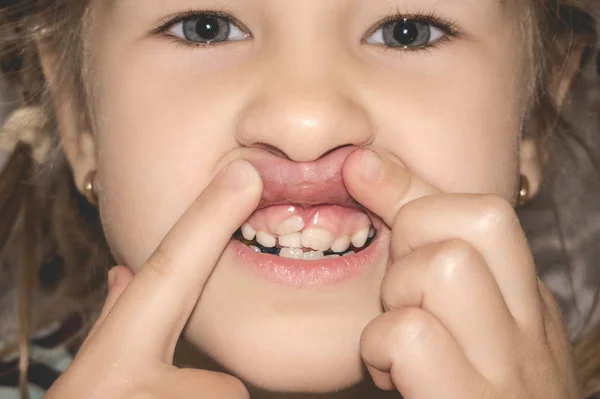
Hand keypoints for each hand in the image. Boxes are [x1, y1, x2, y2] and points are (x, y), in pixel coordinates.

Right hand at [45, 160, 261, 398]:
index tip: (245, 176)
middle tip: (161, 398)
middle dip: (206, 392)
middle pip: (222, 381)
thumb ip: (112, 324)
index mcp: (107, 368)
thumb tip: (124, 270)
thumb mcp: (91, 381)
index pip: (166, 277)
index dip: (207, 224)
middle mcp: (133, 390)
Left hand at [343, 149, 579, 397]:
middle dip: (412, 233)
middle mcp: (529, 333)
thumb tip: (366, 172)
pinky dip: (381, 345)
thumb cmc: (460, 397)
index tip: (363, 185)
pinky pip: (413, 336)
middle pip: (477, 219)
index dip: (410, 191)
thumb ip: (421, 258)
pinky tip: (385, 373)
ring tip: (393, 334)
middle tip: (396, 286)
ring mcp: (508, 375)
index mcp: (526, 308)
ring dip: (398, 292)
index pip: (479, 210)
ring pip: (447, 266)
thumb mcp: (457, 329)